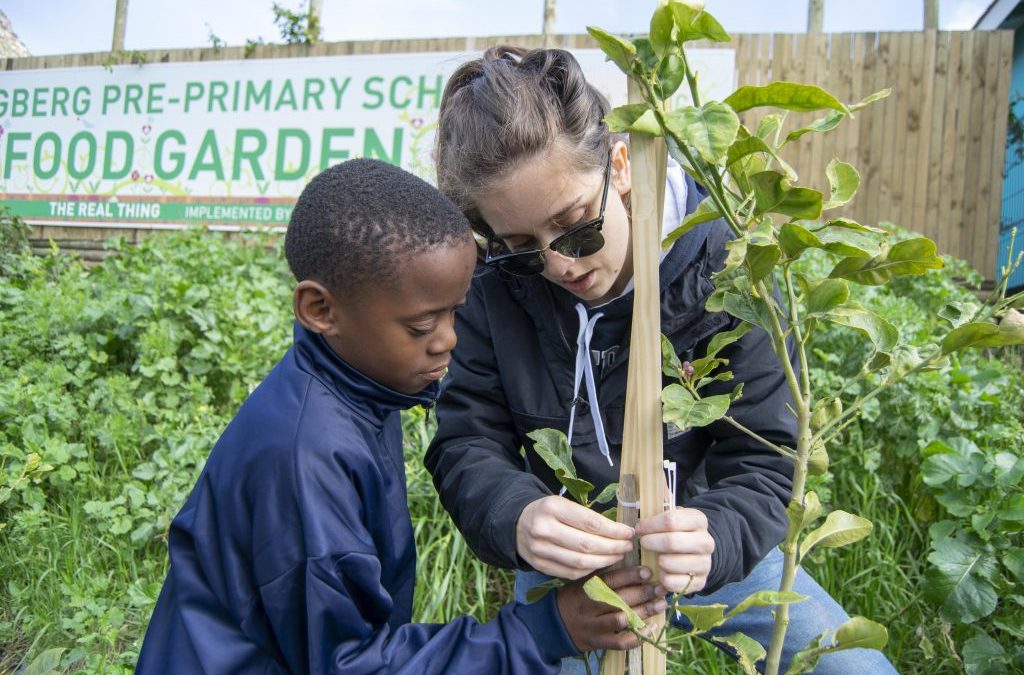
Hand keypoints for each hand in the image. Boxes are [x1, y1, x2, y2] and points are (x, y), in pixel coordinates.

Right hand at [516, 495, 634, 578]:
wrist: (516, 524)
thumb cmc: (547, 512)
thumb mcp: (563, 504)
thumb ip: (586, 516)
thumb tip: (619, 530)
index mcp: (552, 507)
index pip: (590, 522)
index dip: (614, 530)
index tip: (629, 532)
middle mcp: (544, 529)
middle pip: (587, 545)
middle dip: (613, 547)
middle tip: (627, 546)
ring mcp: (540, 550)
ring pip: (580, 562)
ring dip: (605, 561)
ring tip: (618, 556)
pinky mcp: (539, 565)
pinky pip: (571, 573)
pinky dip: (590, 570)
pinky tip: (601, 564)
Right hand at [556, 566, 666, 652]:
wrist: (554, 624)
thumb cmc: (574, 597)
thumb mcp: (582, 580)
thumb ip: (602, 573)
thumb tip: (628, 558)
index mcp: (587, 587)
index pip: (611, 580)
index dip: (631, 575)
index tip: (648, 572)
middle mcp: (591, 606)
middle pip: (620, 599)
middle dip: (644, 593)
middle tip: (662, 588)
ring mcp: (595, 626)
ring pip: (622, 619)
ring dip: (644, 612)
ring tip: (661, 604)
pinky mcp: (599, 642)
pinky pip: (620, 642)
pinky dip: (637, 637)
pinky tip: (651, 628)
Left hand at [635, 508, 714, 593]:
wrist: (698, 554)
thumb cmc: (676, 531)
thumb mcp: (671, 514)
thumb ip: (659, 502)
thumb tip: (648, 484)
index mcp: (698, 520)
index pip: (671, 520)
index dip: (650, 524)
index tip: (639, 528)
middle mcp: (706, 541)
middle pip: (671, 542)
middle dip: (651, 543)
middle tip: (643, 543)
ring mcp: (705, 563)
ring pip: (670, 563)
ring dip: (657, 561)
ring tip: (656, 558)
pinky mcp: (700, 582)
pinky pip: (673, 583)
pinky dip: (662, 579)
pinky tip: (663, 572)